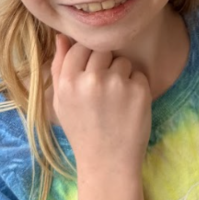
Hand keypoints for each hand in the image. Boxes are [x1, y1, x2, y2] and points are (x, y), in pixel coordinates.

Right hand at [51, 35, 150, 175]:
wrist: (108, 163)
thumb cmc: (82, 131)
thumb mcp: (61, 102)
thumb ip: (59, 68)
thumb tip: (62, 36)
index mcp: (67, 82)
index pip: (79, 47)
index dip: (86, 59)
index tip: (90, 74)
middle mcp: (91, 79)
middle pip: (102, 50)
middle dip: (105, 65)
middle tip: (103, 91)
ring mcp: (117, 84)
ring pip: (122, 61)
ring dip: (122, 75)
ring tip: (115, 101)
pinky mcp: (139, 91)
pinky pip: (139, 74)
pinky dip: (137, 87)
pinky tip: (128, 107)